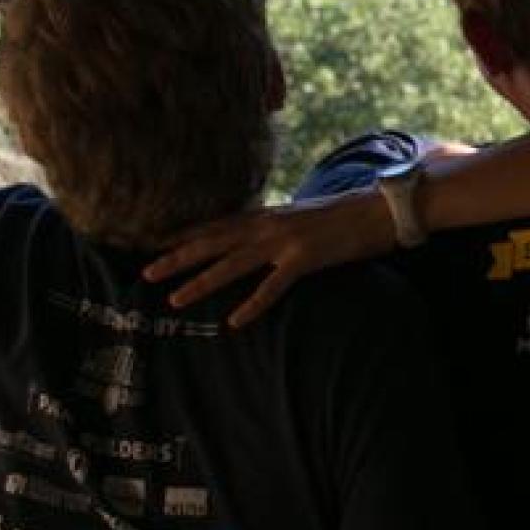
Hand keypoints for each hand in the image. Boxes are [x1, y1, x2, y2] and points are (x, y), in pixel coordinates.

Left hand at [141, 189, 396, 326]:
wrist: (383, 207)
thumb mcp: (304, 218)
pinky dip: (253, 304)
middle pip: (213, 242)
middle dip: (178, 258)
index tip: (154, 245)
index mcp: (268, 215)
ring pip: (232, 263)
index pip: (216, 225)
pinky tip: (234, 322)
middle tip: (146, 272)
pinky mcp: (306, 258)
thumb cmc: (347, 215)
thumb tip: (262, 240)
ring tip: (174, 299)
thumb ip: (279, 228)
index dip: (185, 236)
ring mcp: (286, 241)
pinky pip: (273, 286)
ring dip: (201, 282)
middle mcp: (269, 225)